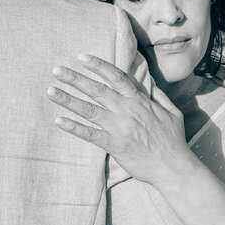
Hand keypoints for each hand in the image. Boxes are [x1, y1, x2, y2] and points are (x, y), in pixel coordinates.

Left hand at [47, 54, 192, 185]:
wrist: (173, 167)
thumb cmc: (173, 140)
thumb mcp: (172, 112)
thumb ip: (158, 95)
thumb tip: (148, 81)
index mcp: (140, 100)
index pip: (116, 76)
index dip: (98, 65)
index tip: (81, 57)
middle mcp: (127, 110)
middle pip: (97, 90)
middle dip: (75, 79)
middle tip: (56, 71)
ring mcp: (119, 128)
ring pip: (90, 110)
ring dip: (69, 99)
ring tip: (51, 91)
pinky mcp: (114, 145)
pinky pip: (90, 134)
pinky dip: (74, 127)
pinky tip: (58, 120)